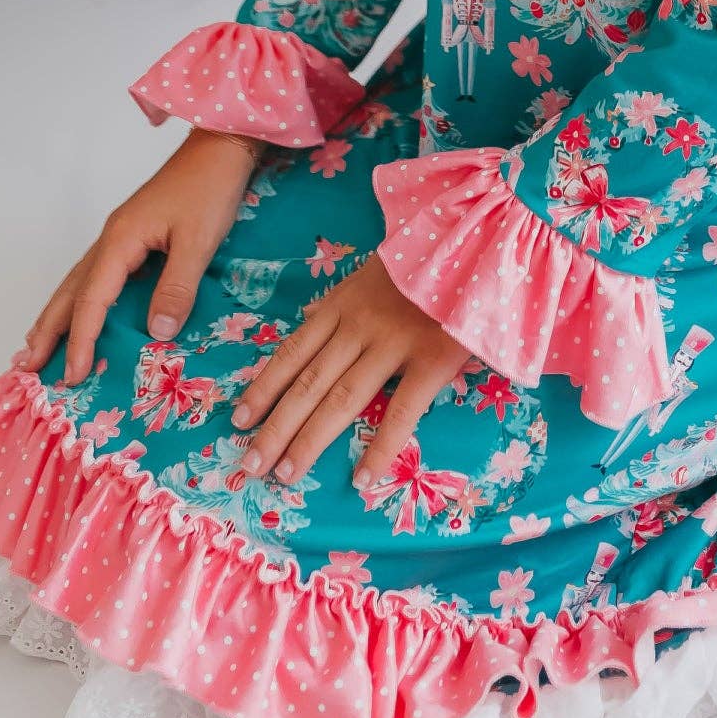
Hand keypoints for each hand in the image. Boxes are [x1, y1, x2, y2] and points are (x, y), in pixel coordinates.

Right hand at [14, 128, 262, 383]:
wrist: (220, 147)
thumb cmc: (210, 188)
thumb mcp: (198, 241)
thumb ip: (177, 286)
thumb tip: (157, 333)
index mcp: (120, 240)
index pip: (92, 300)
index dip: (81, 340)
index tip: (73, 375)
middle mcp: (111, 238)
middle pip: (70, 291)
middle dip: (47, 330)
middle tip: (25, 367)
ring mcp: (119, 235)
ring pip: (78, 282)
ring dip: (58, 316)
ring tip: (37, 346)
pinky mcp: (132, 234)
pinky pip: (96, 274)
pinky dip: (81, 299)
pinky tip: (83, 311)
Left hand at [228, 251, 471, 487]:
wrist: (477, 239)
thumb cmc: (426, 258)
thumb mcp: (372, 272)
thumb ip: (342, 301)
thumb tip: (309, 320)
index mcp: (342, 304)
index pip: (292, 352)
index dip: (264, 387)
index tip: (239, 419)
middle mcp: (358, 326)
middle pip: (308, 383)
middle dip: (275, 426)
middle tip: (251, 464)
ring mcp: (394, 342)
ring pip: (341, 399)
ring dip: (309, 440)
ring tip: (284, 475)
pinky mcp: (431, 359)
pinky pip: (402, 411)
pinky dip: (381, 448)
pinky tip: (362, 478)